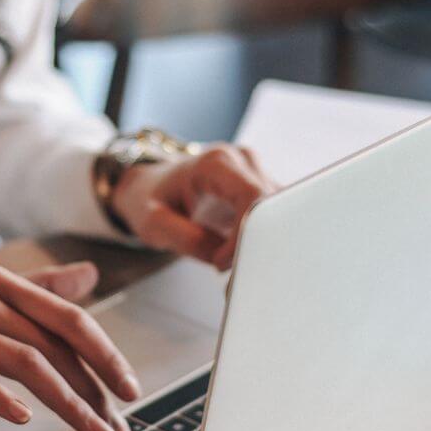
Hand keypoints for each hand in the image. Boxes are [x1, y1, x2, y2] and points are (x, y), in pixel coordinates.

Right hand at [0, 262, 139, 430]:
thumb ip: (37, 287)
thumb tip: (88, 276)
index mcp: (1, 283)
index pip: (67, 317)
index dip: (104, 353)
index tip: (130, 387)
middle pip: (52, 342)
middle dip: (92, 386)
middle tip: (116, 423)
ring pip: (22, 360)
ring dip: (63, 399)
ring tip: (87, 428)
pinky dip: (0, 397)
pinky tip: (22, 417)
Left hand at [112, 144, 278, 270]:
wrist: (150, 185)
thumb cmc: (150, 199)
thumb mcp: (153, 222)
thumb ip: (185, 238)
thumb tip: (222, 258)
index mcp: (215, 164)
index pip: (252, 196)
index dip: (245, 233)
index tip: (223, 261)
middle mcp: (241, 161)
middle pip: (272, 204)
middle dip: (257, 242)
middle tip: (232, 270)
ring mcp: (255, 172)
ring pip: (280, 212)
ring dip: (262, 242)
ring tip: (234, 263)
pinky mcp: (261, 188)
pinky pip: (275, 215)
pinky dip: (262, 238)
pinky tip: (242, 254)